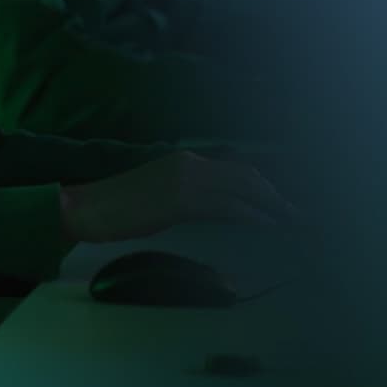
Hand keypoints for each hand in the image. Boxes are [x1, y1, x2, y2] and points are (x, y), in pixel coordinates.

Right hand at [58, 151, 295, 243]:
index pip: (235, 171)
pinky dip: (250, 214)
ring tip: (291, 221)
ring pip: (242, 188)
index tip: (282, 203)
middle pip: (247, 176)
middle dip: (275, 194)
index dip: (262, 186)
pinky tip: (266, 225)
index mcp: (186, 161)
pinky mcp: (181, 199)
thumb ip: (189, 199)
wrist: (88, 208)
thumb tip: (216, 212)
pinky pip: (225, 206)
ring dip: (271, 205)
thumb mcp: (161, 196)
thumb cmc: (119, 208)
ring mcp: (186, 179)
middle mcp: (191, 163)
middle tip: (297, 214)